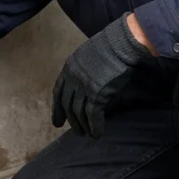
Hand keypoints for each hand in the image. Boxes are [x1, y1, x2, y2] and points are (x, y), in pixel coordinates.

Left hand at [52, 13, 153, 137]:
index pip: (58, 92)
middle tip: (76, 132)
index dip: (57, 108)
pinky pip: (93, 115)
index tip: (57, 122)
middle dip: (70, 121)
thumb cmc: (110, 46)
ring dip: (83, 126)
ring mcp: (83, 86)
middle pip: (67, 105)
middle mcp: (73, 78)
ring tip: (87, 135)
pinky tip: (98, 134)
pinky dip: (95, 126)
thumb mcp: (89, 56)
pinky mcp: (97, 93)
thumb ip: (84, 71)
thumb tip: (86, 89)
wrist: (121, 42)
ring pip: (78, 112)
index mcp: (69, 67)